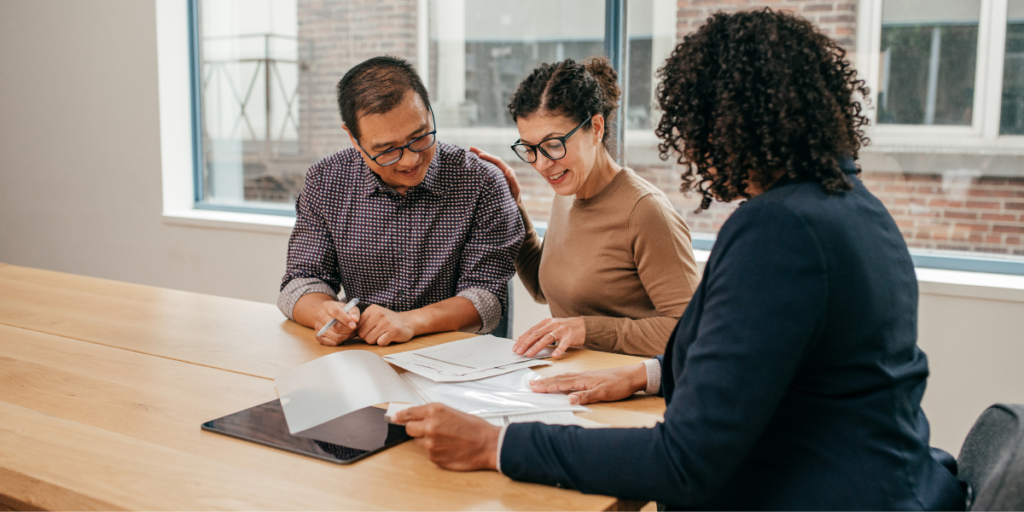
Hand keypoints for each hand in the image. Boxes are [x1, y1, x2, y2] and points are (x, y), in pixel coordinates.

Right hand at [314, 301, 360, 345]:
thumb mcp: (349, 307)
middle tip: (354, 329)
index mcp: (327, 306)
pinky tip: (343, 335)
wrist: (327, 314)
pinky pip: (332, 342)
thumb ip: (354, 312)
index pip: (336, 312)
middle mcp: (320, 316)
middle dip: (347, 330)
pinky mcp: (319, 336)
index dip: (346, 320)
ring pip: (334, 336)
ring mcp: (318, 327)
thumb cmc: (341, 311)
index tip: (354, 325)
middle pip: (335, 327)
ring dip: (345, 336)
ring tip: (350, 332)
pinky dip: (341, 341)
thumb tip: (355, 320)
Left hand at [356, 304, 414, 345]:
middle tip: (378, 333)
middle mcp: (379, 314)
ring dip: (376, 340)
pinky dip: (384, 342)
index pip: (357, 326)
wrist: (408, 322)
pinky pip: (380, 343)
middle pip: (362, 334)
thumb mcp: (376, 315)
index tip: (371, 330)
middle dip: (369, 337)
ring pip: (370, 340)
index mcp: (372, 309)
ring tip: (384, 334)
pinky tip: (389, 336)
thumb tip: (349, 332)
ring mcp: (386, 322)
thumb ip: (364, 321)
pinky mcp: (393, 331)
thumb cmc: (389, 321)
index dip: (363, 332)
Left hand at [393, 403, 499, 470]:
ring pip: (418, 442)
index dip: (401, 416)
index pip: (409, 413)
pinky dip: (435, 451)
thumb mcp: (453, 412)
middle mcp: (429, 426)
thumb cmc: (475, 428)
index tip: (394, 418)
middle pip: (409, 428)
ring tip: (445, 440)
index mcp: (434, 410)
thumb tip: (419, 417)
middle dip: (416, 429)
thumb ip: (434, 414)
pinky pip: (428, 453)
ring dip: (427, 441)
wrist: (488, 444)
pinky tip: (449, 448)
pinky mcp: (433, 457)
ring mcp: (430, 443)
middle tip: (429, 430)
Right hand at [470, 146, 520, 203]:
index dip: (489, 157)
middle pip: (491, 159)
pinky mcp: (492, 178)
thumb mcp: (515, 190)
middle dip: (481, 152)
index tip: (479, 155)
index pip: (497, 161)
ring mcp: (496, 173)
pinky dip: (479, 165)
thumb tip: (508, 170)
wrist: (513, 204)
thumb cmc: (515, 198)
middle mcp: (501, 170)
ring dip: (479, 157)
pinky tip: (473, 163)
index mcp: (507, 171)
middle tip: (471, 148)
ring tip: (469, 152)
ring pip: (487, 163)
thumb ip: (513, 180)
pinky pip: (486, 169)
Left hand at [514, 317, 585, 357]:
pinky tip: (554, 356)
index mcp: (546, 322)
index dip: (522, 340)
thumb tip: (522, 338)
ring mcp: (561, 330)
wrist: (582, 325)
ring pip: (547, 338)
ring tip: (530, 354)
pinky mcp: (570, 336)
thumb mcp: (549, 326)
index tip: (515, 348)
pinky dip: (558, 350)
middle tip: (519, 352)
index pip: (531, 331)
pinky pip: (564, 344)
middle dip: (526, 343)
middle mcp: (552, 325)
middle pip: (536, 334)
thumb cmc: (564, 327)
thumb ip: (537, 332)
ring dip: (537, 347)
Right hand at [528, 364, 648, 404]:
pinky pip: (571, 377)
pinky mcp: (590, 377)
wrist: (632, 376)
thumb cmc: (619, 384)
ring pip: (564, 377)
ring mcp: (586, 376)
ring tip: (542, 382)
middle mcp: (582, 376)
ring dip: (552, 380)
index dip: (546, 386)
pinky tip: (562, 381)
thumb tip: (569, 399)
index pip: (560, 383)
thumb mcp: (603, 393)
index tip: (534, 387)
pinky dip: (562, 379)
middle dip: (544, 382)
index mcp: (583, 380)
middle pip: (559, 379)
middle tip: (531, 383)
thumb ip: (586, 396)